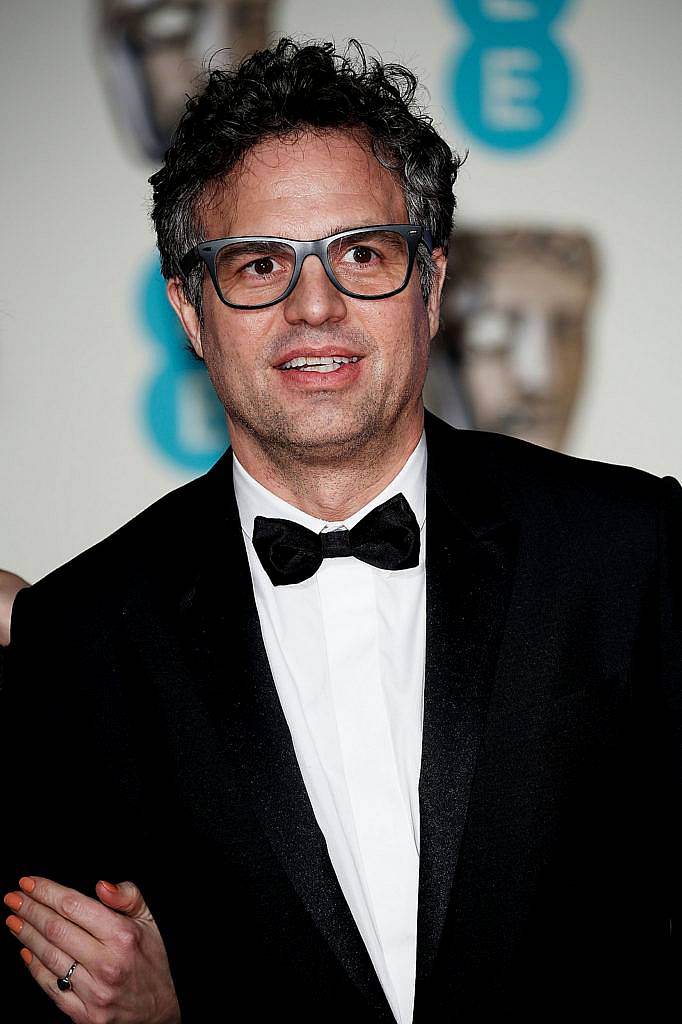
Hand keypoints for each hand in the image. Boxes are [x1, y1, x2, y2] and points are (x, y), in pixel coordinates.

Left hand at [4, 876, 180, 1023]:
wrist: (158, 1012)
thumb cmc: (151, 961)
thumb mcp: (149, 921)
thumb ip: (128, 897)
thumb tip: (101, 885)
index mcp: (123, 936)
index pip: (74, 906)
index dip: (47, 892)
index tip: (28, 882)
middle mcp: (107, 964)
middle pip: (55, 929)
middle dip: (29, 910)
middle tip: (12, 898)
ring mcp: (93, 992)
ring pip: (48, 957)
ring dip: (26, 936)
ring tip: (14, 920)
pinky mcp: (83, 1015)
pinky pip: (50, 986)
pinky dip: (34, 967)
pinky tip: (25, 951)